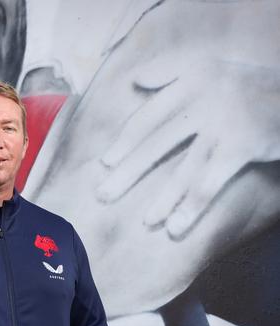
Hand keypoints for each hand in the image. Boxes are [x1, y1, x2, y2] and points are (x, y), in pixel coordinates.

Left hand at [87, 0, 279, 239]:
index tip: (105, 163)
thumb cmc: (252, 86)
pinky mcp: (242, 145)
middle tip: (103, 195)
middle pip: (156, 142)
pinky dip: (191, 207)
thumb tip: (136, 80)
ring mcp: (223, 122)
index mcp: (191, 79)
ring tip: (145, 222)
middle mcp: (203, 98)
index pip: (149, 116)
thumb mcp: (213, 67)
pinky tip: (176, 228)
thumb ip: (172, 71)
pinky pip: (209, 182)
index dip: (125, 141)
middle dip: (128, 172)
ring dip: (162, 199)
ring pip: (183, 168)